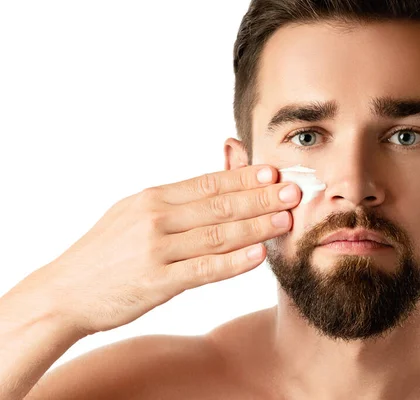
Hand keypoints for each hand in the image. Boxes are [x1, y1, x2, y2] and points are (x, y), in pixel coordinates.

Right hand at [11, 165, 299, 335]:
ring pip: (217, 234)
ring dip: (256, 226)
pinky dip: (234, 262)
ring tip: (286, 220)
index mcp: (153, 198)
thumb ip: (174, 201)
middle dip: (260, 197)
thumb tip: (213, 186)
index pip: (208, 183)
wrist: (64, 292)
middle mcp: (156, 218)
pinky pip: (204, 269)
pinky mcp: (157, 282)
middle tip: (293, 191)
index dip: (244, 177)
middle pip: (219, 205)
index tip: (273, 173)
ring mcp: (157, 250)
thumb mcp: (133, 213)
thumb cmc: (105, 252)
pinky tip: (258, 255)